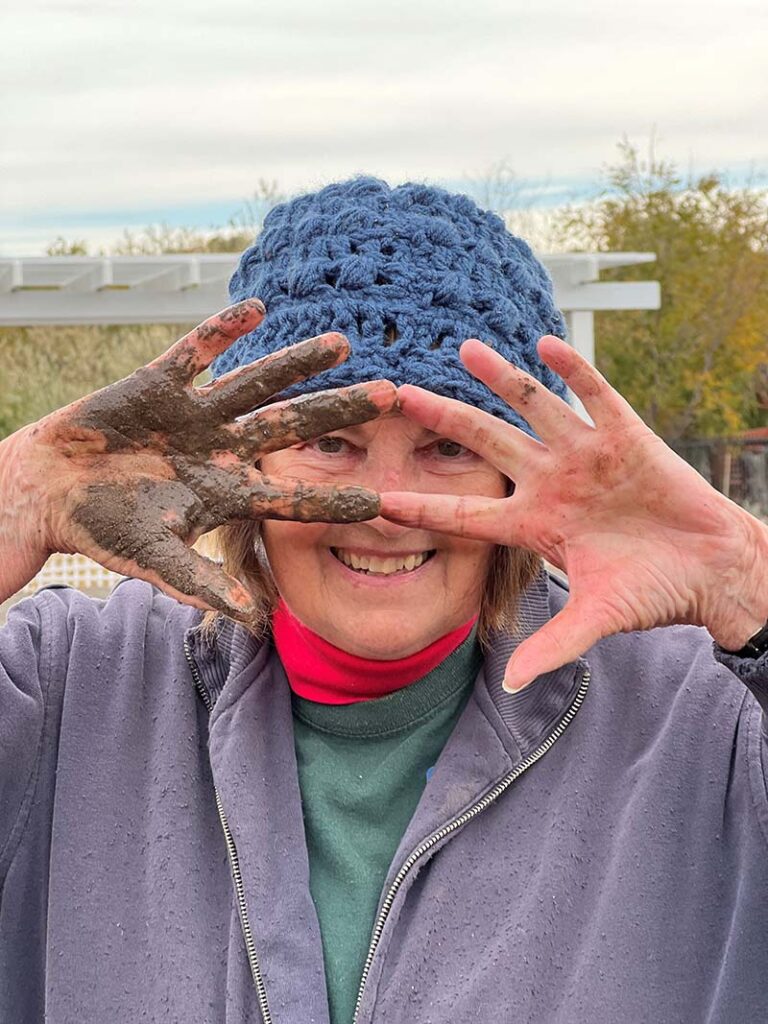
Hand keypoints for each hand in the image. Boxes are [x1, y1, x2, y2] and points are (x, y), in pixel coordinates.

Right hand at [7, 300, 395, 616]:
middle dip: (340, 412)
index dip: (336, 499)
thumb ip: (203, 586)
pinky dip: (224, 331)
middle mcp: (222, 449)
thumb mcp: (155, 561)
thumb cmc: (102, 530)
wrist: (48, 490)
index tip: (386, 498)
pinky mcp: (160, 383)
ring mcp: (195, 414)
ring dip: (298, 363)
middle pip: (292, 428)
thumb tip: (255, 621)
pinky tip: (259, 309)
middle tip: (393, 396)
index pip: (293, 497)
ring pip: (257, 383)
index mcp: (227, 493)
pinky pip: (197, 351)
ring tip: (345, 343)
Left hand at [380, 336, 767, 690]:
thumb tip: (509, 685)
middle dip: (443, 419)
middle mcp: (550, 482)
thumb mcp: (597, 619)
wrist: (710, 569)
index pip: (465, 511)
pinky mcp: (625, 436)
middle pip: (485, 442)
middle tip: (397, 396)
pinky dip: (573, 370)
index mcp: (533, 524)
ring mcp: (584, 455)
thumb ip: (552, 646)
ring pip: (532, 406)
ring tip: (464, 348)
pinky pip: (595, 395)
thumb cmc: (653, 593)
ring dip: (500, 377)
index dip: (422, 504)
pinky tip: (544, 344)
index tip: (376, 498)